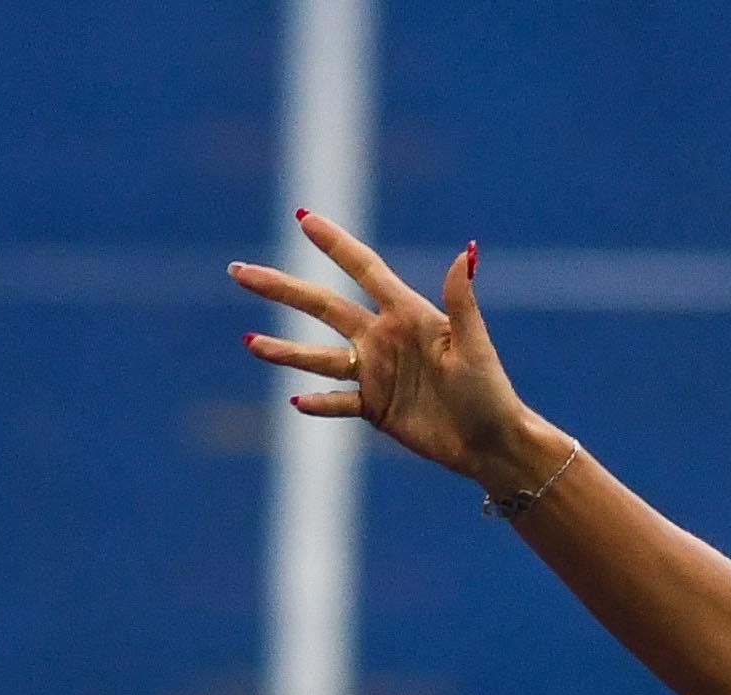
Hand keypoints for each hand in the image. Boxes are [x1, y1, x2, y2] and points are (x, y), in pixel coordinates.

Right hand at [232, 212, 551, 489]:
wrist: (489, 441)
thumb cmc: (489, 389)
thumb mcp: (473, 344)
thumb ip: (461, 300)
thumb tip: (466, 252)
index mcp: (407, 313)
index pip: (363, 269)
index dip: (334, 244)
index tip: (303, 218)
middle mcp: (384, 337)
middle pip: (322, 306)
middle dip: (281, 288)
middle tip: (241, 272)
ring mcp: (375, 372)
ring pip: (318, 356)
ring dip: (283, 350)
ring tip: (249, 343)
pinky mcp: (374, 407)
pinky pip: (336, 401)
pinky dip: (317, 402)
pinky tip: (294, 399)